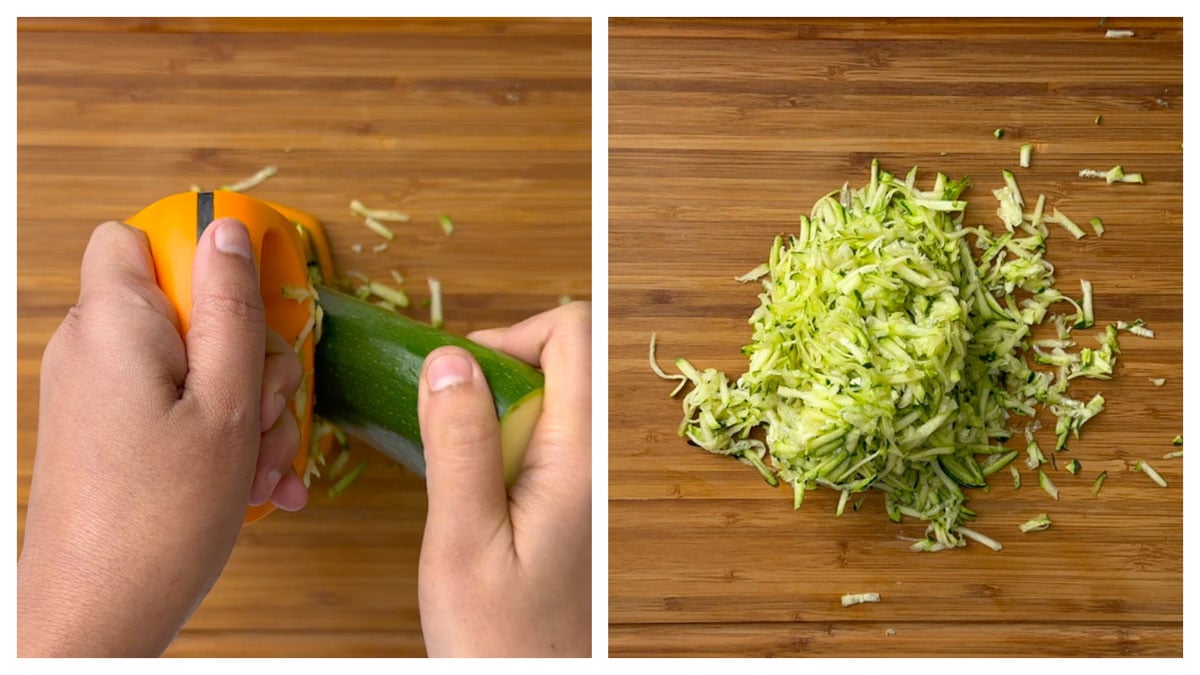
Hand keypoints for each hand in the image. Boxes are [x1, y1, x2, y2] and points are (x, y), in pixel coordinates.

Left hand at [18, 219, 306, 655]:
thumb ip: (231, 310)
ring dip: (244, 405)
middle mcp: (93, 348)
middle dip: (246, 353)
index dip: (200, 254)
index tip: (254, 301)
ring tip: (262, 463)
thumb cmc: (159, 520)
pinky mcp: (106, 430)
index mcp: (114, 323)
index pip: (140, 236)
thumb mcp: (226, 405)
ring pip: (192, 363)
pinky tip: (250, 480)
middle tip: (268, 411)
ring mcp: (97, 392)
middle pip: (186, 307)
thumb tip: (226, 230)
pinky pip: (175, 405)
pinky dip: (217, 433)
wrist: (96, 618)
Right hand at [417, 302, 591, 656]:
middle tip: (449, 415)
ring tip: (456, 457)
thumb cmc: (499, 639)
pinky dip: (505, 438)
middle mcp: (598, 461)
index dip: (515, 331)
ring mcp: (591, 482)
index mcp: (581, 458)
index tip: (461, 374)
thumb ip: (460, 444)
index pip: (575, 334)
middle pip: (568, 358)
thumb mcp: (464, 540)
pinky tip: (473, 486)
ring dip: (500, 404)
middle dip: (504, 364)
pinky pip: (547, 438)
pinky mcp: (574, 503)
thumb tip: (449, 358)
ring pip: (556, 396)